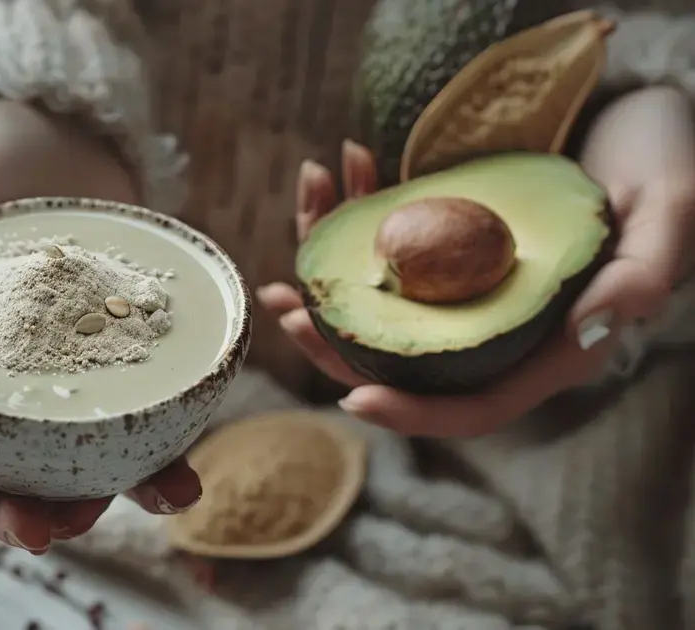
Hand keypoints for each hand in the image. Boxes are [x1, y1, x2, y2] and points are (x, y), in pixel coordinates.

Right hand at [0, 102, 201, 551]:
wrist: (55, 133)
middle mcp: (19, 387)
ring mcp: (79, 376)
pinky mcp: (131, 356)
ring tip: (147, 504)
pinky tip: (186, 475)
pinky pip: (149, 414)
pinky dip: (167, 450)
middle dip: (34, 513)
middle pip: (18, 474)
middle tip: (49, 530)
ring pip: (88, 458)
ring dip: (112, 496)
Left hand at [260, 100, 694, 436]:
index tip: (355, 397)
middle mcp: (500, 326)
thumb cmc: (671, 171)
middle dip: (339, 346)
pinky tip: (340, 177)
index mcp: (550, 347)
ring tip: (293, 247)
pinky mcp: (455, 240)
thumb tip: (586, 330)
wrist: (652, 124)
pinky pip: (397, 243)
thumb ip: (638, 279)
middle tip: (289, 311)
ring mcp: (472, 285)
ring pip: (388, 303)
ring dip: (333, 275)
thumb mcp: (670, 218)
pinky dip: (361, 213)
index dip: (415, 411)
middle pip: (407, 361)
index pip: (475, 405)